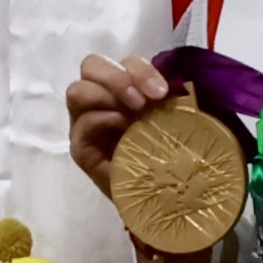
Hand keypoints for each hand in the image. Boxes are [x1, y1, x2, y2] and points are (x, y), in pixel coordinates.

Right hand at [65, 51, 171, 201]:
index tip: (162, 92)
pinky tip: (123, 133)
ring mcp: (87, 123)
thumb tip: (182, 80)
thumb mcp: (184, 120)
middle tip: (142, 102)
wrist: (170, 200)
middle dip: (118, 77)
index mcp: (128, 88)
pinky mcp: (81, 148)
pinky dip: (101, 120)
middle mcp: (103, 100)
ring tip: (133, 116)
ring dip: (107, 96)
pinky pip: (82, 123)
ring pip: (78, 90)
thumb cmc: (177, 157)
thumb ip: (179, 96)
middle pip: (92, 65)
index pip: (124, 62)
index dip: (140, 70)